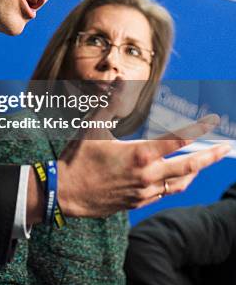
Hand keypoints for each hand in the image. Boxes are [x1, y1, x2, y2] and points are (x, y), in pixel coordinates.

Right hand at [57, 115, 230, 217]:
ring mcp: (144, 192)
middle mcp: (147, 175)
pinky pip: (164, 193)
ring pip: (180, 183)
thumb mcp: (92, 126)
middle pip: (189, 166)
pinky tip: (174, 177)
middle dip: (210, 157)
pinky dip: (175, 183)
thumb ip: (110, 102)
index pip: (177, 140)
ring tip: (202, 163)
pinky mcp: (137, 203)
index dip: (197, 130)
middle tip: (225, 149)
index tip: (211, 122)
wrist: (64, 194)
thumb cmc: (77, 158)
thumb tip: (122, 80)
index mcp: (139, 154)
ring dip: (194, 172)